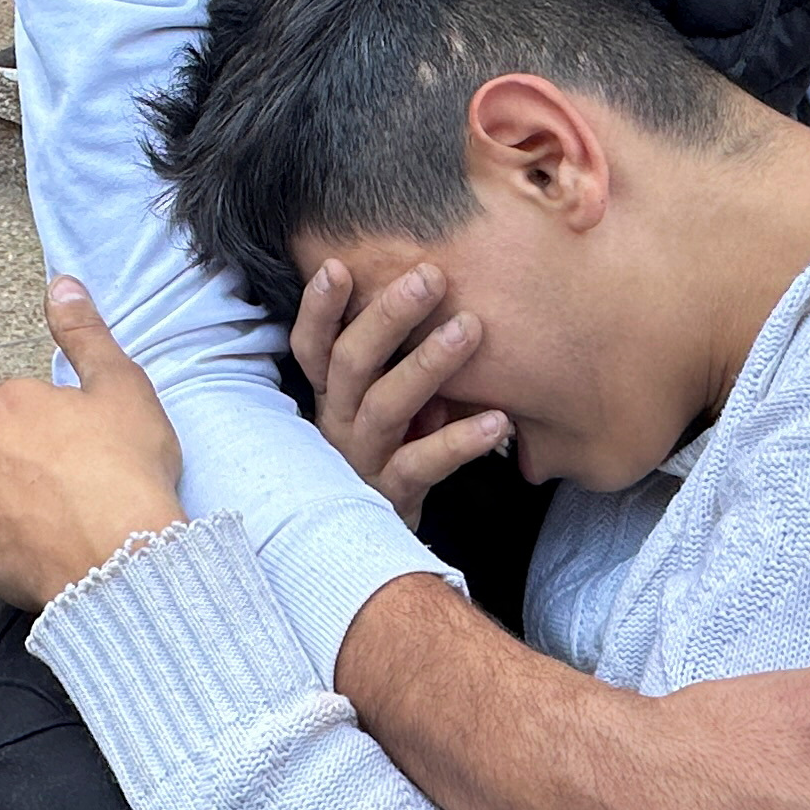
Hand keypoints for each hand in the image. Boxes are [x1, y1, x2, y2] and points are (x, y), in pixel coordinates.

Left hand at [0, 278, 188, 607]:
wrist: (122, 558)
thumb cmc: (128, 475)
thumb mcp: (122, 386)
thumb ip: (85, 333)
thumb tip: (62, 285)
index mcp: (9, 405)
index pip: (13, 405)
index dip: (49, 426)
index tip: (79, 447)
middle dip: (25, 463)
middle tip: (75, 485)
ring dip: (12, 503)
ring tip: (64, 521)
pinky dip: (7, 547)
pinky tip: (47, 549)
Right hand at [290, 256, 508, 526]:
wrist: (379, 544)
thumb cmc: (392, 451)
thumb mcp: (384, 403)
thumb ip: (398, 360)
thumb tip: (444, 293)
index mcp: (332, 396)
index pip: (311, 346)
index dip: (317, 308)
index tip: (336, 265)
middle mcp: (338, 424)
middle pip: (350, 363)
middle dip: (388, 315)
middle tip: (430, 275)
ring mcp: (363, 461)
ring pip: (385, 406)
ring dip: (427, 364)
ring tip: (470, 328)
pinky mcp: (393, 495)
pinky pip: (425, 464)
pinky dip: (461, 440)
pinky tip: (499, 421)